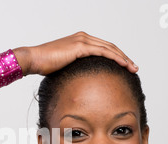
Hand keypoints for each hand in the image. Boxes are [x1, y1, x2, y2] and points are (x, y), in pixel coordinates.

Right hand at [13, 31, 137, 75]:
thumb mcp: (63, 67)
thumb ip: (74, 69)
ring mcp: (82, 40)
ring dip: (123, 58)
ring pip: (109, 48)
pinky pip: (103, 52)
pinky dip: (115, 58)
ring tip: (132, 68)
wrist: (33, 59)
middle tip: (134, 67)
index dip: (116, 56)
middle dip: (123, 57)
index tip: (124, 66)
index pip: (103, 47)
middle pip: (110, 46)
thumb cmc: (44, 65)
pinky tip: (123, 64)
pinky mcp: (80, 47)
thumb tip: (80, 81)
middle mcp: (83, 37)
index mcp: (80, 40)